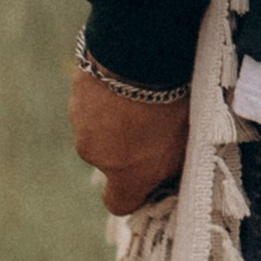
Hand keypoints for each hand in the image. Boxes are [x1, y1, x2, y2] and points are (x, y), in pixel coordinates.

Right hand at [70, 57, 187, 214]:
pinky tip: (126, 78)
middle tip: (152, 121)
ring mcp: (80, 123)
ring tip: (140, 94)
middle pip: (109, 159)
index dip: (132, 192)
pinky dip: (105, 94)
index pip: (118, 203)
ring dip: (114, 118)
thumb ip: (170, 165)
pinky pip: (91, 100)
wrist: (140, 57)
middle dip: (126, 145)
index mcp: (125, 176)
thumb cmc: (171, 105)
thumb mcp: (185, 143)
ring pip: (98, 128)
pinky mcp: (74, 93)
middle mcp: (95, 155)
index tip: (146, 178)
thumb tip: (168, 173)